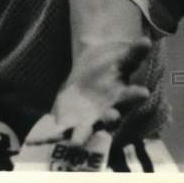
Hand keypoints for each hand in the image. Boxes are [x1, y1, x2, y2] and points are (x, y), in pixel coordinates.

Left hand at [25, 37, 151, 146]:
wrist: (90, 81)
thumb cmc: (109, 71)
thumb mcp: (120, 61)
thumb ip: (133, 53)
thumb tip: (146, 39)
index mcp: (121, 96)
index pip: (130, 96)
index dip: (136, 94)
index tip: (143, 91)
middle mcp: (108, 113)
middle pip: (111, 119)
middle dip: (112, 119)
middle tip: (113, 116)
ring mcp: (89, 121)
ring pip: (87, 131)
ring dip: (82, 137)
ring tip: (76, 142)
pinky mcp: (71, 124)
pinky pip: (61, 132)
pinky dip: (52, 137)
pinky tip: (37, 142)